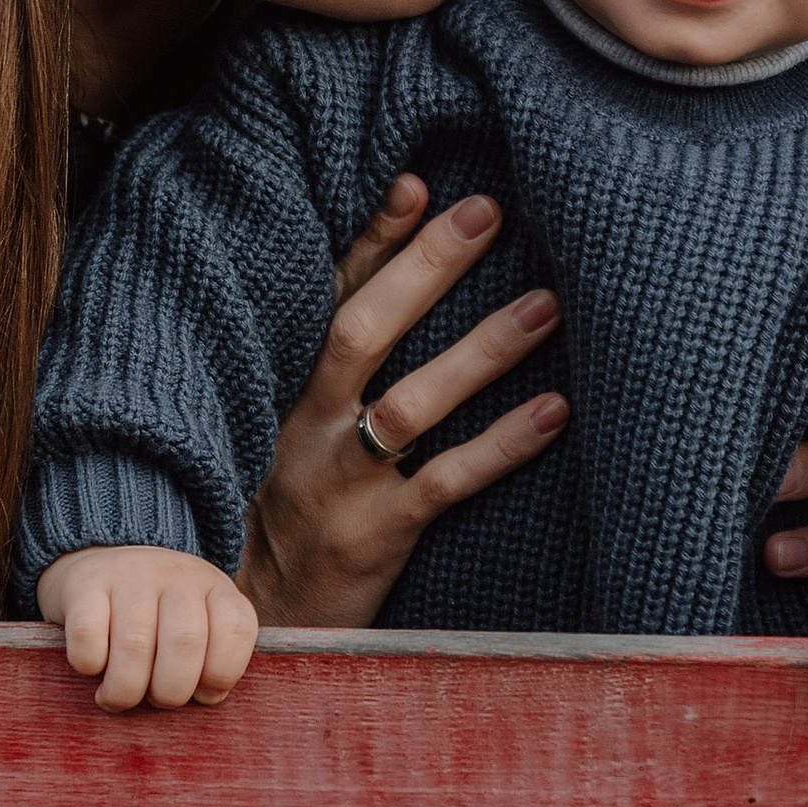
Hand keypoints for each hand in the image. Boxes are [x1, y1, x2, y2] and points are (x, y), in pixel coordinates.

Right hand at [38, 546, 259, 712]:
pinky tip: (94, 667)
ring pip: (134, 645)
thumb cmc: (157, 621)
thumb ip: (212, 662)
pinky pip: (88, 636)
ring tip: (118, 696)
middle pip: (184, 642)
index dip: (221, 673)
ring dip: (125, 690)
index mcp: (215, 588)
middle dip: (170, 691)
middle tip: (155, 699)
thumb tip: (208, 698)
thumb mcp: (199, 628)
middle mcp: (177, 574)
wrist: (101, 570)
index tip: (202, 694)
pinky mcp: (84, 583)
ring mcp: (130, 574)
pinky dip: (90, 665)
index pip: (235, 628)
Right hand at [238, 175, 568, 633]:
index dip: (369, 242)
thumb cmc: (283, 513)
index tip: (414, 184)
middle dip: (425, 269)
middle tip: (488, 213)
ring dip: (481, 351)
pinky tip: (555, 412)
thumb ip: (328, 372)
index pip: (328, 301)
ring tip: (545, 304)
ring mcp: (340, 483)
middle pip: (364, 333)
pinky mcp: (376, 535)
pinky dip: (501, 445)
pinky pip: (446, 483)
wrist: (253, 622)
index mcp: (281, 395)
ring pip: (412, 405)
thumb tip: (391, 288)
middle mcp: (304, 430)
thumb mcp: (284, 436)